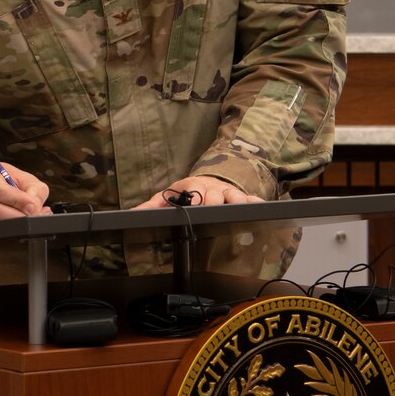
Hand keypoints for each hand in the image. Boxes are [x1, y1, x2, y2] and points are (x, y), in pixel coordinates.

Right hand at [0, 160, 49, 220]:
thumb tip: (35, 207)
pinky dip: (10, 228)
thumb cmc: (4, 177)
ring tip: (31, 219)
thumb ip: (34, 189)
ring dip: (15, 224)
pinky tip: (21, 223)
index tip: (33, 205)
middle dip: (17, 216)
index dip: (16, 200)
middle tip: (35, 216)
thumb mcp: (23, 176)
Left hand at [133, 175, 259, 211]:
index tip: (195, 207)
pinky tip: (261, 207)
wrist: (207, 181)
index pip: (194, 193)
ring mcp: (227, 192)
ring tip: (238, 210)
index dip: (196, 201)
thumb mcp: (168, 196)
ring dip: (237, 203)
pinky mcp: (240, 197)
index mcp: (193, 187)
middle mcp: (212, 188)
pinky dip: (256, 203)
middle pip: (215, 196)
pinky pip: (251, 199)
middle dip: (215, 203)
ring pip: (234, 197)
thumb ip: (152, 206)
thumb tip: (133, 214)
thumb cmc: (187, 193)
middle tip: (215, 212)